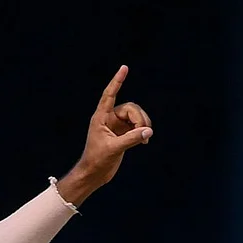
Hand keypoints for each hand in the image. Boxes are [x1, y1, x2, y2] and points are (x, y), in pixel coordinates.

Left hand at [78, 65, 152, 185]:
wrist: (94, 174)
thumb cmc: (97, 160)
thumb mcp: (113, 149)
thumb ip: (131, 139)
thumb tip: (148, 131)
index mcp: (100, 117)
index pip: (109, 95)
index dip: (117, 81)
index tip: (124, 68)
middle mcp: (108, 118)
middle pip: (130, 108)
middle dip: (140, 118)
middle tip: (143, 132)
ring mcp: (116, 126)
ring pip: (136, 116)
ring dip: (143, 125)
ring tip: (144, 139)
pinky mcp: (123, 134)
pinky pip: (137, 126)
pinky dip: (143, 131)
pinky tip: (144, 141)